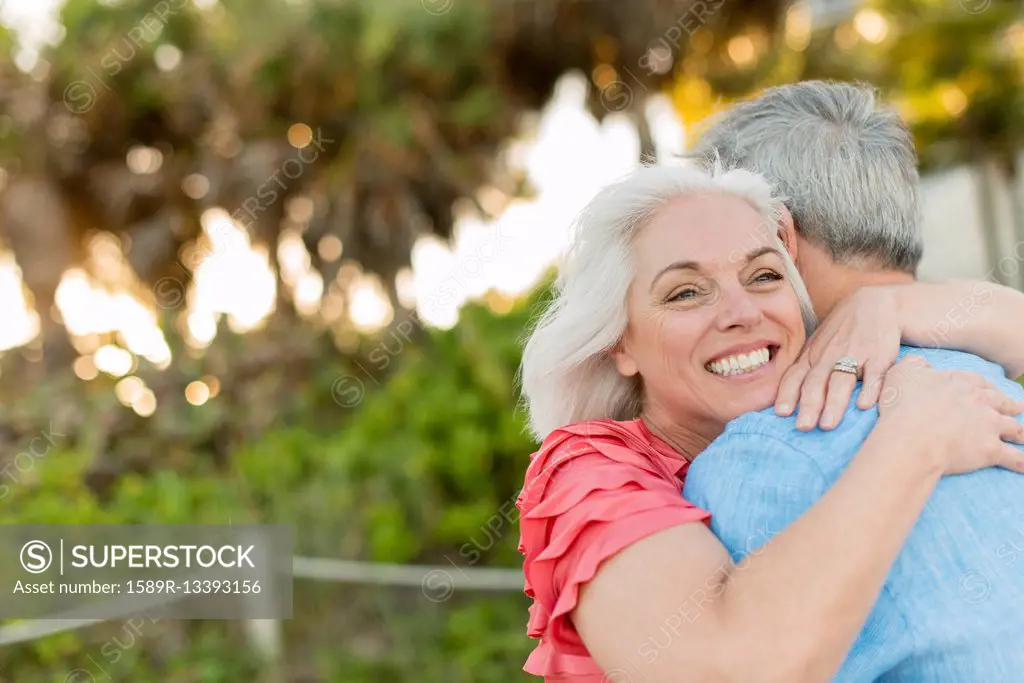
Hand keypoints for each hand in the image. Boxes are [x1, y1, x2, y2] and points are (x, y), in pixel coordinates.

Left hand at [775, 286, 902, 430]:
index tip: (781, 413)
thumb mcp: (820, 344)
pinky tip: (865, 405)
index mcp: (813, 354)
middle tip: (803, 427)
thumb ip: (807, 367)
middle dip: (808, 405)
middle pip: (816, 381)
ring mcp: (855, 354)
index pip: (795, 375)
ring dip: (834, 403)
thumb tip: (789, 399)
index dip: (787, 394)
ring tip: (827, 425)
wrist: (879, 303)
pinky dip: (869, 389)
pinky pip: (874, 373)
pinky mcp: (880, 355)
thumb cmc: (844, 330)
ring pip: (841, 380)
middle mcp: (830, 355)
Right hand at [877, 355, 1023, 475]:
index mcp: (960, 384)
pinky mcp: (991, 450)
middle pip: (1001, 403)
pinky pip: (1014, 458)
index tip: (989, 391)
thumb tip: (920, 364)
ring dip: (1020, 432)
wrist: (911, 438)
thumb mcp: (901, 374)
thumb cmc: (902, 407)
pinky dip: (1021, 462)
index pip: (979, 383)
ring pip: (1013, 428)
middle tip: (1017, 408)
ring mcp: (988, 426)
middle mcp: (980, 402)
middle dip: (1010, 405)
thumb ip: (913, 365)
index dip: (984, 387)